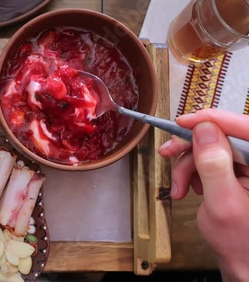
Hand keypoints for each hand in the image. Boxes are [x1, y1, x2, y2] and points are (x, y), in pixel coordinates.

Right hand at [158, 109, 248, 281]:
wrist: (243, 262)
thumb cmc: (241, 243)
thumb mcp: (222, 204)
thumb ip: (214, 166)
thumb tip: (204, 130)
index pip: (245, 128)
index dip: (213, 120)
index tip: (183, 121)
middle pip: (224, 137)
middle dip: (192, 148)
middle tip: (167, 153)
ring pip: (212, 148)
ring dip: (189, 165)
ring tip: (180, 187)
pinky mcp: (240, 171)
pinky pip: (211, 159)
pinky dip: (194, 171)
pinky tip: (191, 186)